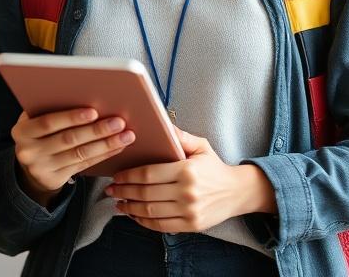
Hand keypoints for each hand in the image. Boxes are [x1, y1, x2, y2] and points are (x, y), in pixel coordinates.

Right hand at [11, 108, 135, 205]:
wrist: (29, 166)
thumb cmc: (38, 133)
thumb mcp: (34, 120)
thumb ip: (50, 109)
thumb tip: (84, 94)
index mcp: (22, 131)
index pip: (47, 123)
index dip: (71, 117)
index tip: (94, 111)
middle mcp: (29, 151)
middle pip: (68, 140)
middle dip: (96, 130)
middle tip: (118, 122)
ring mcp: (41, 168)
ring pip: (79, 154)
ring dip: (106, 144)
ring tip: (125, 135)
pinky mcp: (55, 180)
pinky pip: (84, 166)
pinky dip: (102, 155)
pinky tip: (117, 148)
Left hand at [105, 127, 275, 232]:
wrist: (238, 192)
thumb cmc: (214, 166)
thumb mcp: (201, 146)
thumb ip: (180, 136)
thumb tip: (161, 122)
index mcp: (186, 170)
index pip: (148, 174)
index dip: (128, 176)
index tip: (116, 175)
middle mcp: (187, 192)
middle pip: (146, 194)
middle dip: (124, 191)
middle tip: (111, 189)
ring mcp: (189, 211)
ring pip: (151, 212)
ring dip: (130, 208)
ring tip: (118, 202)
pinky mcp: (192, 225)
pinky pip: (161, 226)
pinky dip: (144, 222)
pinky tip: (134, 215)